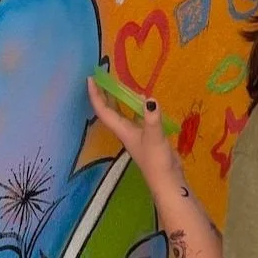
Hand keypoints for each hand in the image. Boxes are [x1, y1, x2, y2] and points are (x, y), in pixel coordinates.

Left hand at [87, 78, 182, 194]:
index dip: (96, 95)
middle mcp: (125, 130)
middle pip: (109, 110)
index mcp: (122, 130)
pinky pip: (135, 116)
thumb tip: (150, 99)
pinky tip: (143, 101)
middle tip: (101, 78)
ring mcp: (135, 134)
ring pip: (121, 113)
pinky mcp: (146, 136)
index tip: (91, 79)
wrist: (166, 179)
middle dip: (103, 94)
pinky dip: (135, 106)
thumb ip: (152, 118)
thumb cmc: (156, 160)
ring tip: (117, 84)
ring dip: (117, 99)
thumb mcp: (154, 137)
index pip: (103, 110)